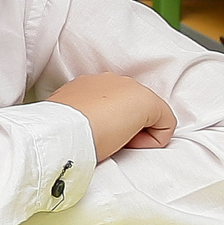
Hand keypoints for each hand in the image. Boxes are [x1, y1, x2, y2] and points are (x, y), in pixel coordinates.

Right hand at [52, 73, 176, 159]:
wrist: (63, 130)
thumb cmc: (59, 130)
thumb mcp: (65, 119)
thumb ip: (77, 118)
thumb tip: (84, 129)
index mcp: (86, 85)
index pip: (108, 104)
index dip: (106, 124)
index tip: (95, 136)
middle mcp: (109, 80)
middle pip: (130, 107)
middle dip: (125, 125)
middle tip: (107, 140)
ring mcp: (129, 87)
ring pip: (147, 114)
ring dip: (136, 131)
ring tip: (116, 142)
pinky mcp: (148, 102)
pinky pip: (164, 124)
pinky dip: (154, 139)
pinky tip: (131, 144)